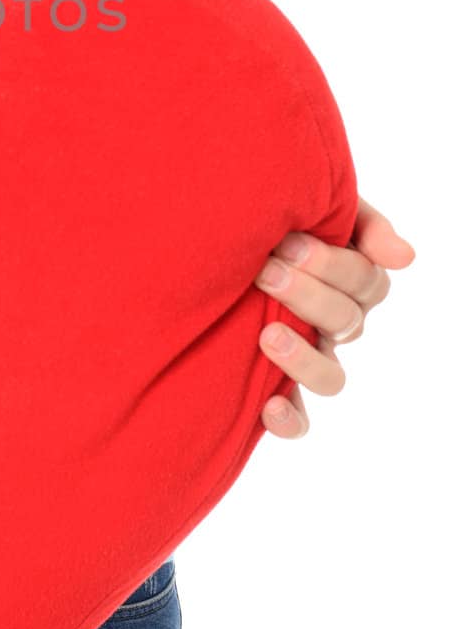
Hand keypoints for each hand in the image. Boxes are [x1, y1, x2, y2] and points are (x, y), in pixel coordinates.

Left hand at [253, 194, 414, 438]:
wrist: (223, 234)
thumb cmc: (278, 219)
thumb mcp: (320, 208)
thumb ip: (365, 225)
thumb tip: (404, 257)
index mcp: (351, 282)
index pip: (366, 281)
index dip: (331, 266)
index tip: (287, 242)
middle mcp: (336, 324)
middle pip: (345, 321)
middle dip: (307, 296)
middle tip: (266, 271)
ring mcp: (311, 357)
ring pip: (331, 378)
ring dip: (304, 359)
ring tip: (266, 335)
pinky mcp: (279, 386)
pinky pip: (298, 420)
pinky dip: (289, 419)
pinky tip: (269, 405)